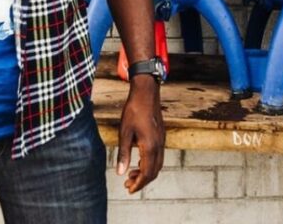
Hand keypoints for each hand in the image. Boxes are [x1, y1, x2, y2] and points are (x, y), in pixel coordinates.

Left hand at [115, 75, 164, 193]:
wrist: (146, 93)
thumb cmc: (134, 111)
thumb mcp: (124, 133)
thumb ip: (124, 154)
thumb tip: (120, 172)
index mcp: (150, 146)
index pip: (146, 173)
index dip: (138, 184)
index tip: (129, 189)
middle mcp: (159, 145)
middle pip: (154, 171)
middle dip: (142, 181)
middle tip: (128, 184)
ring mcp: (162, 140)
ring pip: (158, 164)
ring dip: (146, 172)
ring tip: (131, 174)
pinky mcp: (161, 136)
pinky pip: (159, 156)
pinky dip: (149, 163)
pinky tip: (139, 161)